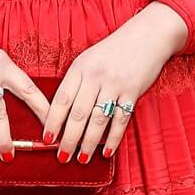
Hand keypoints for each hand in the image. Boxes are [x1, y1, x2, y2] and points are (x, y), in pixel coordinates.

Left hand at [41, 2, 188, 162]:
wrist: (148, 35)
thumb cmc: (114, 50)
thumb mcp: (89, 59)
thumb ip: (76, 83)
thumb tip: (62, 115)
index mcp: (80, 68)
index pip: (61, 99)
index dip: (52, 121)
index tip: (46, 139)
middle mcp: (95, 76)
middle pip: (78, 114)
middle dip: (68, 139)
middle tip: (62, 157)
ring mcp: (115, 84)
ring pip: (98, 120)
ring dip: (89, 143)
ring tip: (82, 158)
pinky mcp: (133, 91)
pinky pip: (120, 120)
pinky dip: (113, 138)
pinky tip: (107, 151)